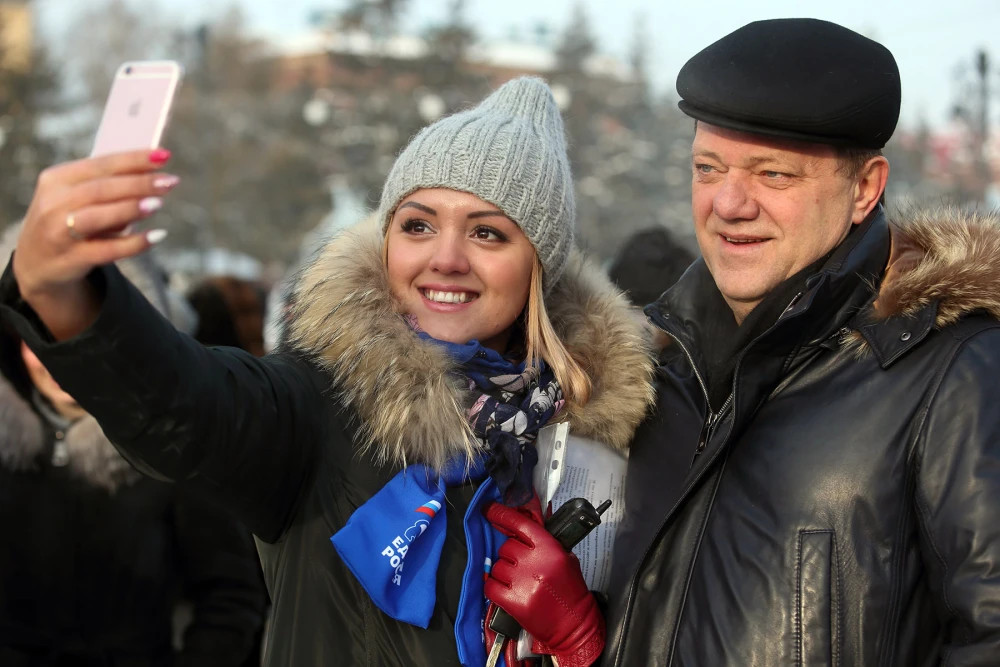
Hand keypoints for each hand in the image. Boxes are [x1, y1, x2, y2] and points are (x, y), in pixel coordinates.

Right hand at [12, 149, 178, 338]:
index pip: (100, 164)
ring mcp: (59, 233)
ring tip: (158, 203)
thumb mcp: (77, 197)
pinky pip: (107, 250)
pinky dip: (134, 243)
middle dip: (139, 183)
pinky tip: (156, 236)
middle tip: (170, 181)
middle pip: (101, 189)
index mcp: (56, 179)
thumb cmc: (69, 219)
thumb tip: (152, 172)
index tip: (164, 155)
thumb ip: (108, 185)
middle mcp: (53, 204)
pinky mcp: (71, 259)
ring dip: (130, 208)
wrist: (37, 262)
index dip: (133, 159)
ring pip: (98, 217)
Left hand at [484, 499, 604, 666]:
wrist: (574, 624)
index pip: (520, 524)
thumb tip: (521, 528)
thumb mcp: (565, 559)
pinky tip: (507, 592)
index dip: (502, 514)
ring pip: (496, 567)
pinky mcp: (514, 602)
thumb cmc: (570, 591)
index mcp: (550, 548)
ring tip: (519, 583)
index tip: (488, 509)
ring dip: (503, 574)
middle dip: (510, 556)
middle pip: (506, 547)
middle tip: (522, 568)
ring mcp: (523, 582)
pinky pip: (490, 586)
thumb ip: (545, 543)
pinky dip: (495, 589)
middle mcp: (535, 562)